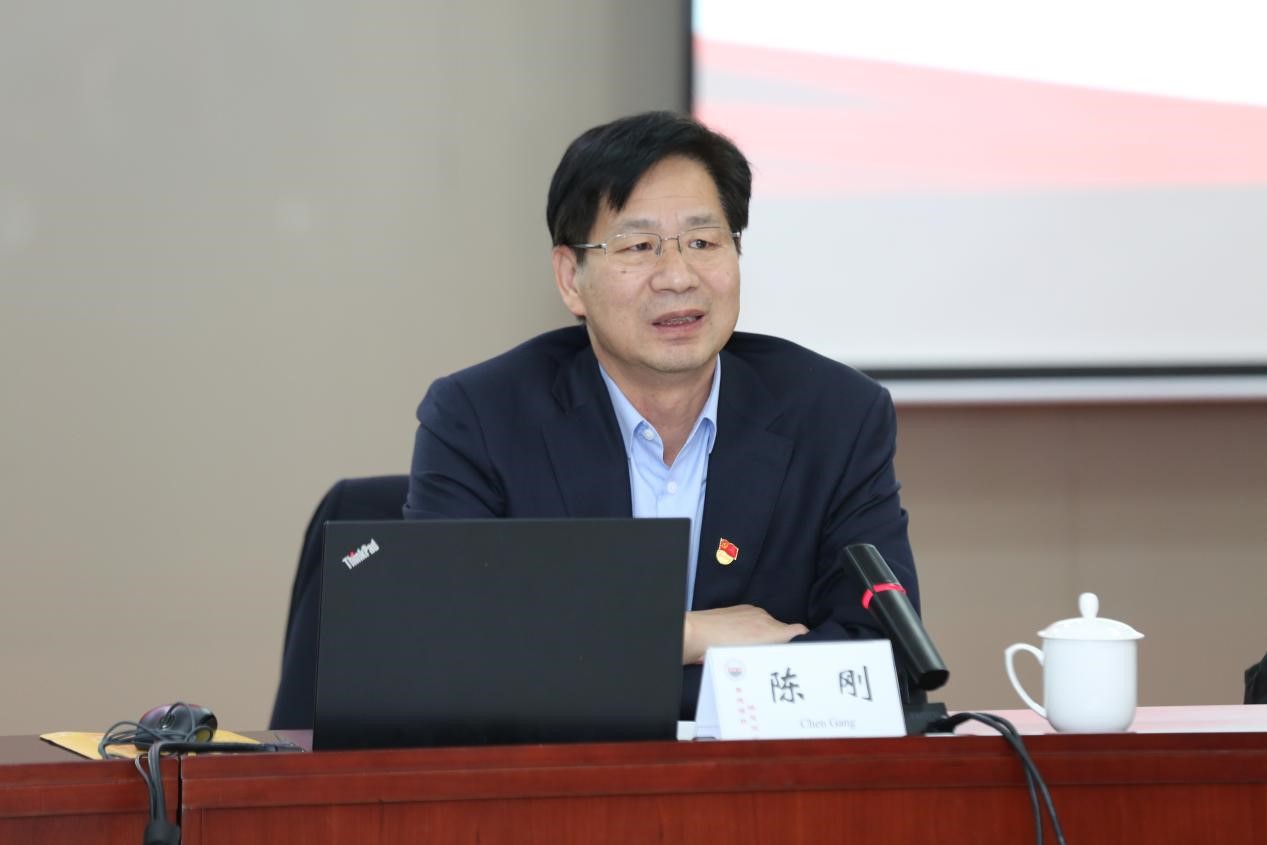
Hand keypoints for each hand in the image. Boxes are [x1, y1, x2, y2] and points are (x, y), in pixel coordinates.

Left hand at [682, 605, 808, 663]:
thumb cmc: (719, 650)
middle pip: (783, 631)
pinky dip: (754, 630)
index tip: (803, 652)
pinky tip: (741, 641)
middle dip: (780, 644)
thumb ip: (773, 653)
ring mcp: (753, 612)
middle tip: (771, 660)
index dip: (804, 641)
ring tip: (751, 652)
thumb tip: (790, 650)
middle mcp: (764, 618)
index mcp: (770, 631)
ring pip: (768, 626)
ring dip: (765, 637)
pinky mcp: (742, 609)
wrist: (695, 634)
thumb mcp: (751, 658)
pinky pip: (756, 620)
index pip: (800, 631)